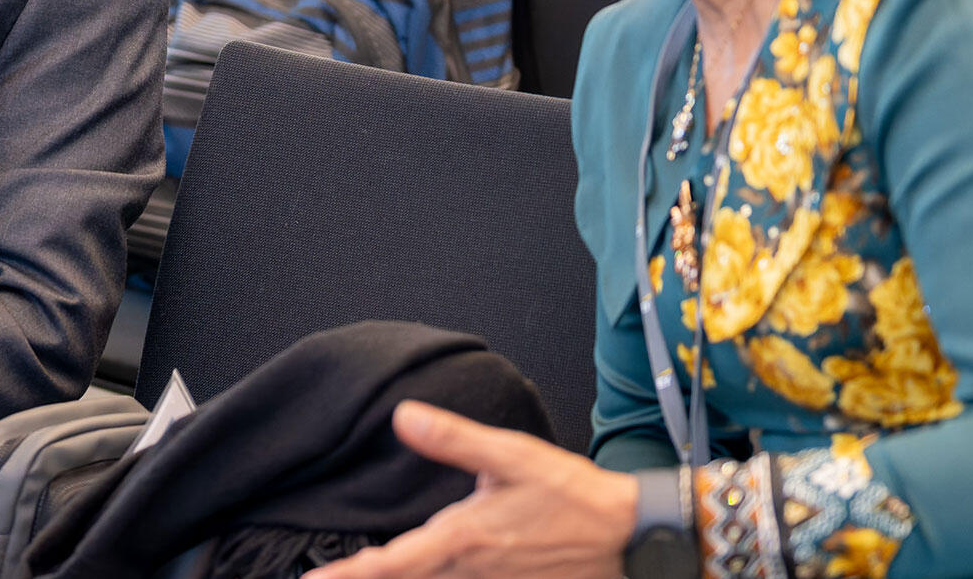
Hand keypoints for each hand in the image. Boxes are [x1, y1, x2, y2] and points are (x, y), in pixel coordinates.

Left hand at [307, 402, 636, 578]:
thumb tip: (402, 418)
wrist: (633, 537)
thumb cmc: (575, 496)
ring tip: (356, 574)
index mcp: (463, 539)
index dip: (348, 575)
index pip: (390, 565)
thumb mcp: (512, 456)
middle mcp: (471, 571)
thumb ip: (454, 440)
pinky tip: (420, 571)